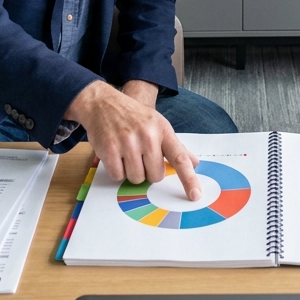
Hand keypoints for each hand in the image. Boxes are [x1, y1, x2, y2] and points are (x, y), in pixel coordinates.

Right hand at [67, 81, 200, 199]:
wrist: (103, 103)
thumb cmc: (134, 117)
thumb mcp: (158, 125)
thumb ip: (175, 146)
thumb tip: (194, 162)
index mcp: (162, 130)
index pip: (179, 157)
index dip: (189, 178)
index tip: (195, 195)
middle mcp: (147, 135)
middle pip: (155, 176)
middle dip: (148, 172)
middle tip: (141, 156)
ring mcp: (128, 142)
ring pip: (136, 178)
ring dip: (131, 172)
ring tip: (126, 154)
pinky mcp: (110, 149)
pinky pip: (118, 176)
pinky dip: (117, 171)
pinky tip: (115, 155)